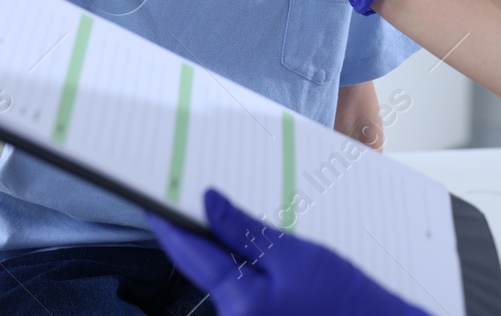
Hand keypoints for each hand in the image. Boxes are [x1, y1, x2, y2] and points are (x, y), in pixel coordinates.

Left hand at [148, 189, 428, 315]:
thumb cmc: (349, 301)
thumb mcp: (297, 256)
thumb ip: (247, 231)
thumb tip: (209, 204)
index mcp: (238, 303)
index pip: (189, 254)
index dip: (168, 225)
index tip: (151, 201)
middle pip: (207, 268)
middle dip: (208, 235)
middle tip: (207, 197)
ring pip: (228, 278)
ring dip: (234, 250)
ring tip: (257, 222)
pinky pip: (247, 291)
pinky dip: (252, 267)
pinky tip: (273, 251)